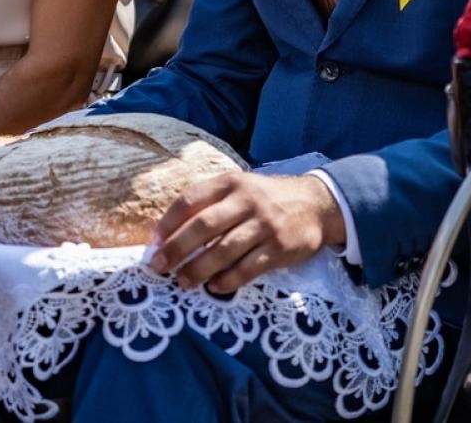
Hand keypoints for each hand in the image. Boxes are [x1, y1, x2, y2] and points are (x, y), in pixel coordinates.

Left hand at [148, 173, 344, 294]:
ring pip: (223, 250)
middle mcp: (247, 201)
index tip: (154, 243)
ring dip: (198, 269)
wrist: (317, 204)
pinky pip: (248, 268)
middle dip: (177, 248)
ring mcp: (265, 225)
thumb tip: (168, 235)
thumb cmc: (267, 199)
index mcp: (232, 183)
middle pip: (203, 226)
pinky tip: (215, 287)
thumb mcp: (240, 189)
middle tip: (159, 267)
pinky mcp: (280, 248)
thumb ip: (209, 204)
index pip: (191, 199)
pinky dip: (228, 281)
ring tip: (183, 282)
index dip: (168, 222)